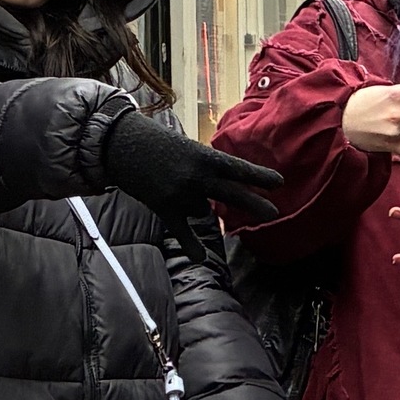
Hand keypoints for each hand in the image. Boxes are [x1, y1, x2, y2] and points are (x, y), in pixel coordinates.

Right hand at [103, 108, 282, 227]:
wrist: (119, 142)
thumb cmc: (156, 141)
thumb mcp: (187, 147)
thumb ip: (205, 169)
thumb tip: (214, 199)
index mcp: (204, 156)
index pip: (237, 167)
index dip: (258, 176)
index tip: (280, 182)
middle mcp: (196, 176)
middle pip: (232, 193)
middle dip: (254, 204)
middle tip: (274, 214)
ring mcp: (180, 193)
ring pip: (203, 210)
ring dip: (195, 204)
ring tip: (174, 186)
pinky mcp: (164, 206)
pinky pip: (183, 231)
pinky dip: (191, 245)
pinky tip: (201, 258)